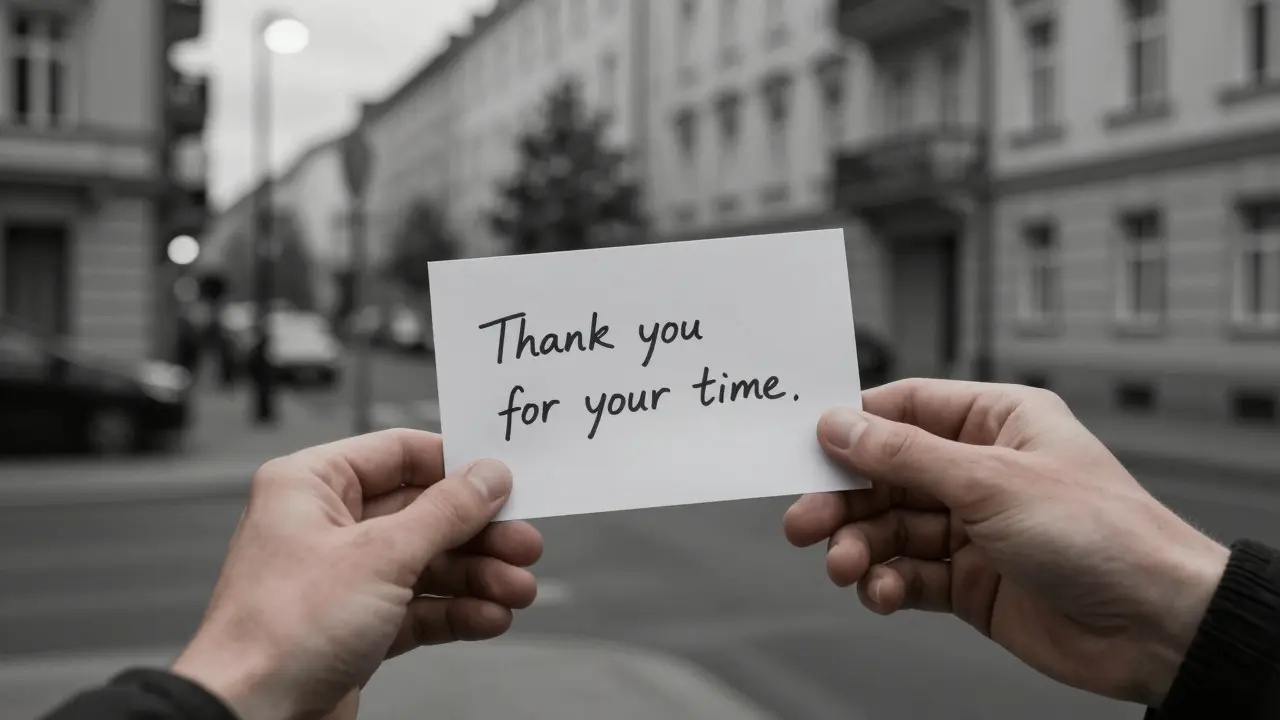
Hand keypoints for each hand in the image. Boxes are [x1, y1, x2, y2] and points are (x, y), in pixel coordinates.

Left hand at [171, 430, 541, 719]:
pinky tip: (489, 616)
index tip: (503, 481)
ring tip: (516, 589)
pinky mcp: (357, 625)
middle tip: (523, 542)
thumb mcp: (380, 556)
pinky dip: (457, 611)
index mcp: (311, 486)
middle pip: (423, 512)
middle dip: (478, 533)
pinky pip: (419, 605)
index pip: (399, 453)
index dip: (456, 466)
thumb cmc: (278, 632)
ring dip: (477, 577)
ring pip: (427, 563)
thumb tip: (487, 477)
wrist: (251, 717)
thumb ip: (444, 512)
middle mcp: (325, 525)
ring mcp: (342, 578)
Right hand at [784, 379, 1227, 707]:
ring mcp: (975, 529)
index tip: (806, 448)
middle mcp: (981, 471)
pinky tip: (883, 592)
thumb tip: (840, 426)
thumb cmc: (1101, 533)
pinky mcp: (971, 582)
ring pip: (891, 528)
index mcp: (997, 423)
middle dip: (845, 500)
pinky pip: (910, 574)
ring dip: (861, 547)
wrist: (1155, 626)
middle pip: (887, 476)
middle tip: (804, 523)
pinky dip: (888, 583)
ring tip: (846, 567)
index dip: (854, 427)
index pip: (906, 410)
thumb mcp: (990, 481)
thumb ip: (905, 455)